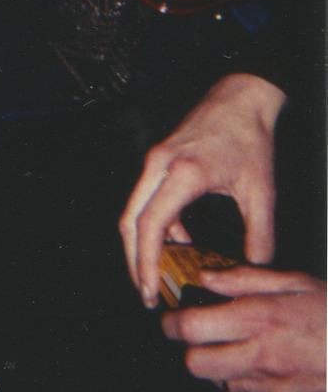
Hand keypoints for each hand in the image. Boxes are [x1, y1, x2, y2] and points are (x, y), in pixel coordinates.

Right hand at [119, 74, 285, 306]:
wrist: (240, 97)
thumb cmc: (250, 139)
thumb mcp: (261, 191)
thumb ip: (260, 235)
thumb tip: (254, 270)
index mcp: (183, 174)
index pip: (150, 225)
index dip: (146, 262)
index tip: (150, 290)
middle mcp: (159, 165)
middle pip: (129, 220)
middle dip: (134, 261)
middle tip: (147, 294)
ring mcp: (154, 160)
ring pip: (133, 210)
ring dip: (141, 245)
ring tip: (158, 275)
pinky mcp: (158, 159)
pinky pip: (146, 198)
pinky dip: (154, 225)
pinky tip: (179, 242)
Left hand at [162, 267, 325, 391]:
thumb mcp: (293, 282)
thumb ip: (244, 278)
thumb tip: (207, 277)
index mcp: (258, 320)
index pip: (191, 327)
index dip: (171, 324)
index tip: (169, 319)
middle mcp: (262, 357)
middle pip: (197, 365)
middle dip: (192, 351)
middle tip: (200, 337)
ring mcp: (276, 389)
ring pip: (227, 384)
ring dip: (227, 367)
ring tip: (247, 348)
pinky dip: (260, 384)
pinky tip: (278, 366)